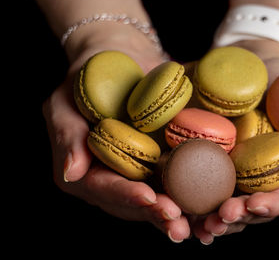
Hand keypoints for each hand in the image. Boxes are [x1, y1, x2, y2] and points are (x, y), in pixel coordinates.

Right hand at [42, 28, 190, 242]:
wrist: (122, 58)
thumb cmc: (88, 75)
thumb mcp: (65, 100)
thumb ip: (66, 135)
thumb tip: (71, 173)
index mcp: (84, 169)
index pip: (103, 187)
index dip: (125, 195)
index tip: (148, 198)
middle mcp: (110, 178)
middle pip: (132, 203)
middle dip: (155, 214)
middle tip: (178, 223)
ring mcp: (136, 174)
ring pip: (155, 200)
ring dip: (175, 214)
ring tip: (196, 226)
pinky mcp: (159, 165)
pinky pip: (174, 184)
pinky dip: (190, 197)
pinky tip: (207, 208)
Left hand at [191, 39, 278, 244]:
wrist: (266, 71)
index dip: (272, 205)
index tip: (253, 204)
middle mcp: (269, 185)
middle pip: (254, 210)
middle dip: (237, 218)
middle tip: (218, 218)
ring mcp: (242, 179)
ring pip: (229, 207)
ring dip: (213, 219)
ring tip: (197, 222)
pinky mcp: (217, 168)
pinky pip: (206, 188)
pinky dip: (195, 201)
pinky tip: (181, 207)